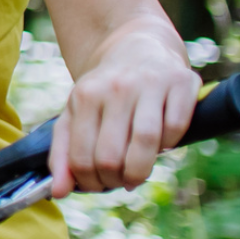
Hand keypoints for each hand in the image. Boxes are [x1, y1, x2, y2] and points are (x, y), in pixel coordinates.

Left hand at [46, 28, 196, 195]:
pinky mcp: (182, 82)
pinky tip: (161, 146)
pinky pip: (176, 127)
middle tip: (118, 181)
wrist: (137, 45)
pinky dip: (170, 144)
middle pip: (112, 156)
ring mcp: (150, 83)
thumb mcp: (74, 114)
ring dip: (140, 171)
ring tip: (136, 175)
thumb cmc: (103, 91)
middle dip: (114, 180)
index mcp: (84, 96)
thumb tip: (58, 193)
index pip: (82, 157)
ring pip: (146, 143)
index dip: (90, 182)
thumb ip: (62, 154)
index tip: (97, 185)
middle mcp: (116, 88)